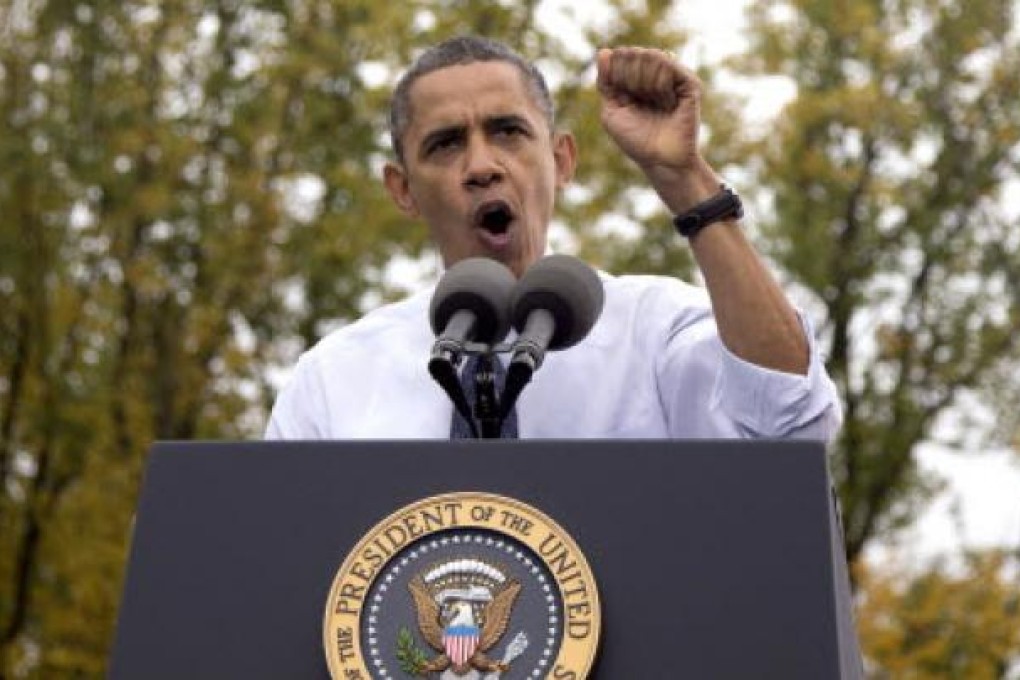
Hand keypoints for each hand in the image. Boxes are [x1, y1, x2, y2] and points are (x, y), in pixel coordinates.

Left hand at [596, 47, 701, 171]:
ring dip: (645, 83)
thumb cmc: (636, 141)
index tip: (623, 98)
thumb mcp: (611, 111)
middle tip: (640, 101)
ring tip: (655, 104)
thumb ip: (605, 81)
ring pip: (651, 55)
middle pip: (634, 53)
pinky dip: (660, 85)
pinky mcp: (689, 82)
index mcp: (636, 79)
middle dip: (629, 78)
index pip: (620, 56)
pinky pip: (667, 65)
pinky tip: (667, 103)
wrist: (661, 160)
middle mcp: (655, 74)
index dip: (616, 74)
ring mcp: (674, 76)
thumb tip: (604, 51)